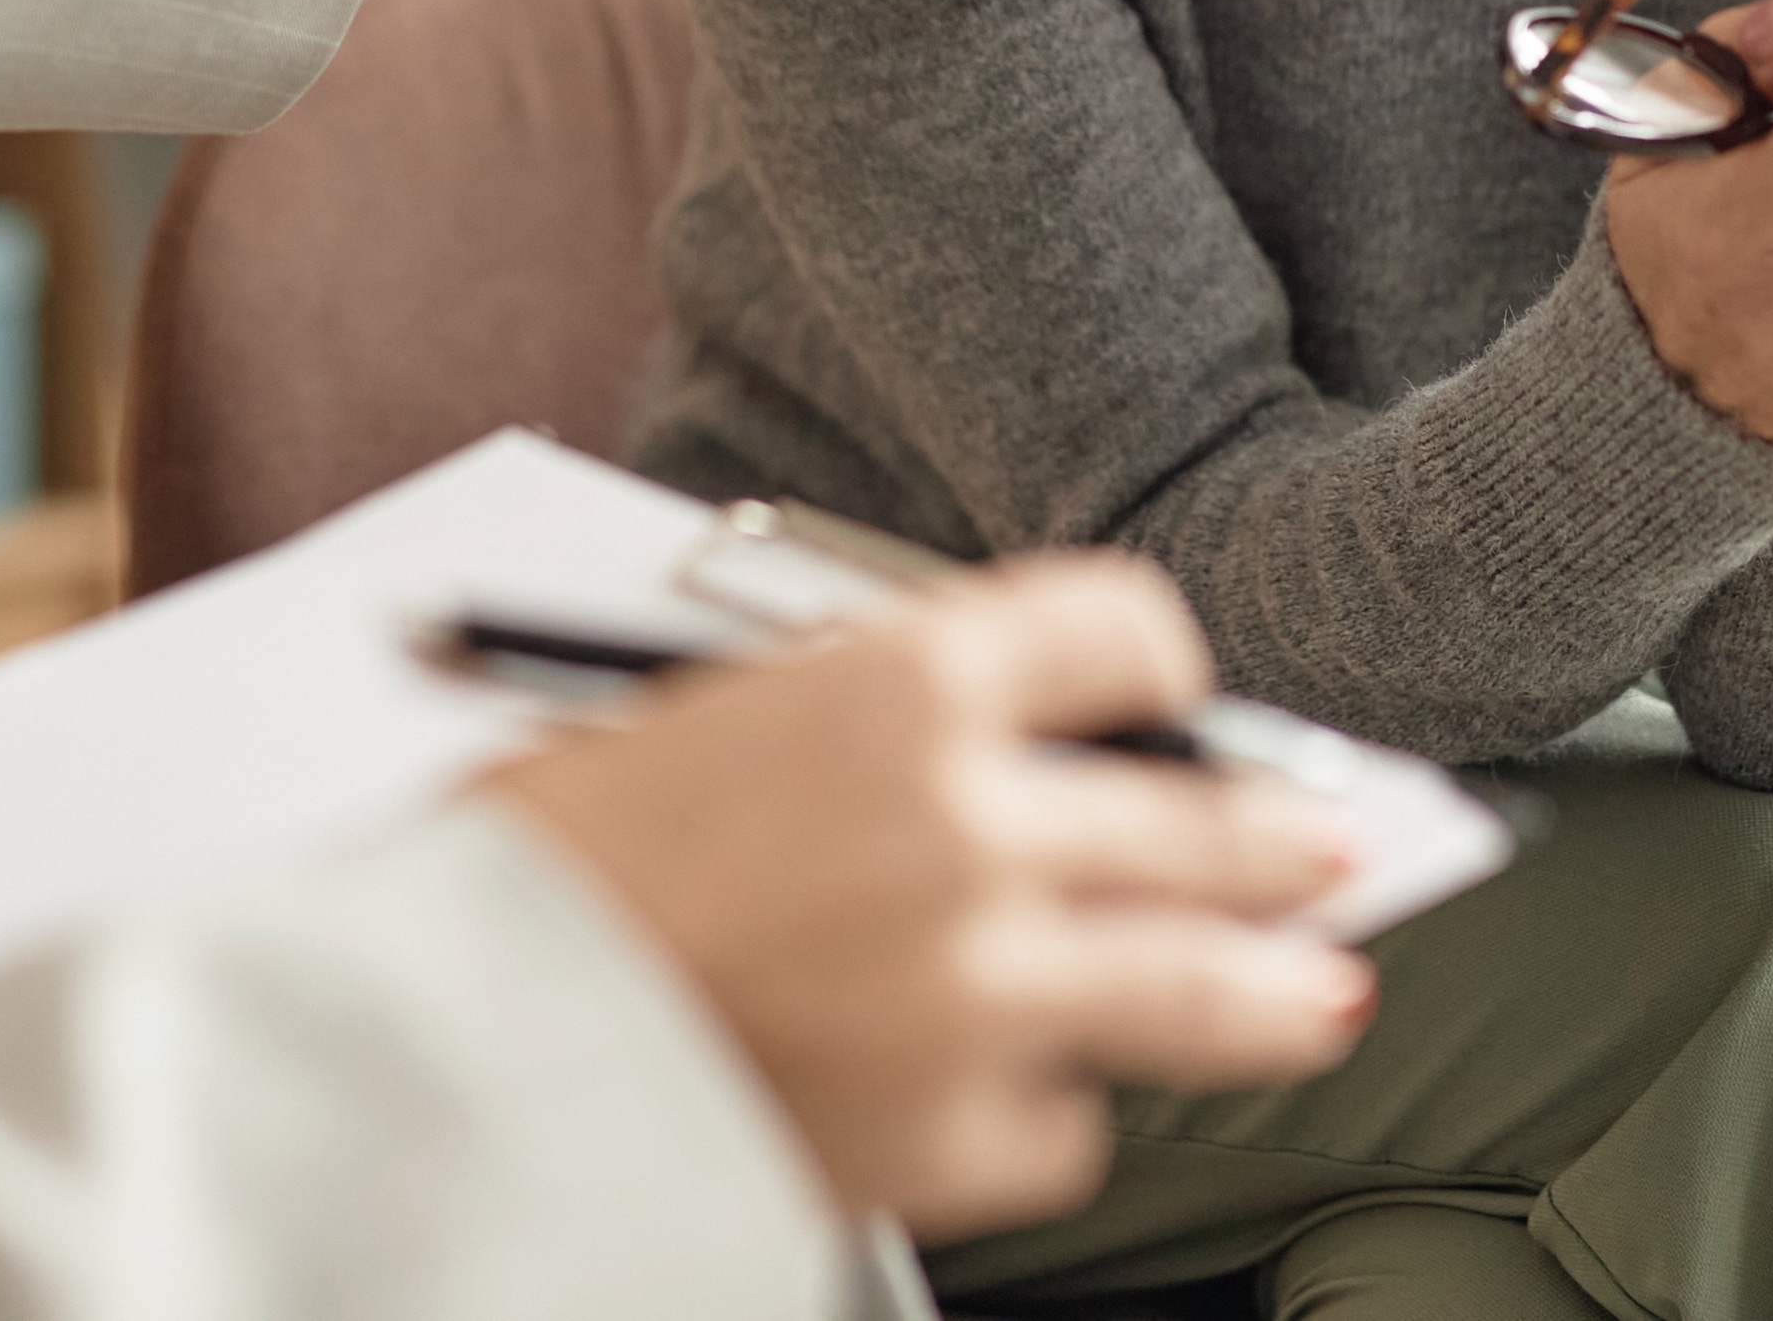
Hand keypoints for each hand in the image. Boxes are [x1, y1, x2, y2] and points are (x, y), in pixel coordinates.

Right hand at [485, 557, 1373, 1239]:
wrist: (443, 1041)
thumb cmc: (544, 862)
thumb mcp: (711, 716)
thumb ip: (871, 726)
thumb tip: (1016, 760)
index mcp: (902, 681)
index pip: (1128, 635)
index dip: (1162, 673)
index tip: (1171, 704)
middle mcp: (973, 822)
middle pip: (1207, 820)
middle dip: (1280, 835)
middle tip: (1329, 848)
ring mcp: (984, 989)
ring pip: (1206, 989)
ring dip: (1276, 992)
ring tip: (1319, 999)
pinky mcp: (955, 1138)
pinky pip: (1066, 1128)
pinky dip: (1045, 1115)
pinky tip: (1009, 1099)